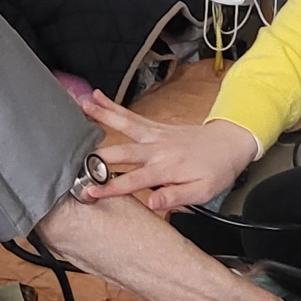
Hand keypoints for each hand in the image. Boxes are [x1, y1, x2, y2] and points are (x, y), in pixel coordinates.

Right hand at [79, 91, 255, 210]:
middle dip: (96, 155)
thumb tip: (152, 203)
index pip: (132, 181)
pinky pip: (130, 116)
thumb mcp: (202, 193)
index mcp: (165, 169)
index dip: (109, 187)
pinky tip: (97, 97)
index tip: (89, 191)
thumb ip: (175, 197)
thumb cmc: (215, 171)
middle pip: (121, 152)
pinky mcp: (155, 127)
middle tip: (71, 155)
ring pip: (123, 125)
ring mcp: (154, 135)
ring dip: (101, 116)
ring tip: (80, 107)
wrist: (229, 143)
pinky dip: (113, 107)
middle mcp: (156, 149)